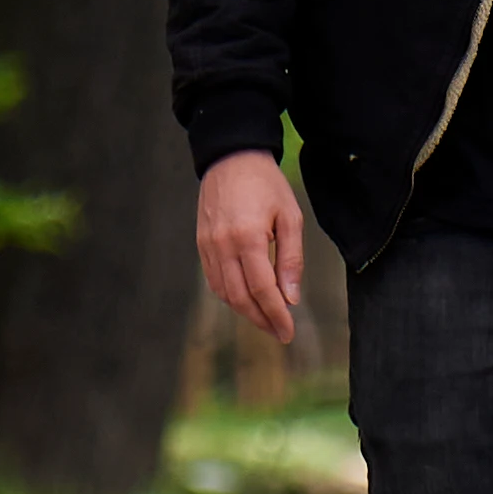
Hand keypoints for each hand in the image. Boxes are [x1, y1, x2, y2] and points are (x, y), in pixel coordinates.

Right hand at [196, 150, 304, 345]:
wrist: (231, 159)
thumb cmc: (267, 185)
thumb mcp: (290, 217)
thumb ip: (291, 258)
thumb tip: (291, 297)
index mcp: (247, 238)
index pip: (262, 289)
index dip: (276, 314)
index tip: (288, 332)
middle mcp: (222, 246)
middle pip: (240, 297)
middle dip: (261, 320)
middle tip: (280, 333)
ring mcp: (207, 246)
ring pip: (224, 292)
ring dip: (246, 311)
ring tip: (268, 320)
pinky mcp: (201, 245)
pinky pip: (214, 280)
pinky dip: (231, 296)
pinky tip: (248, 301)